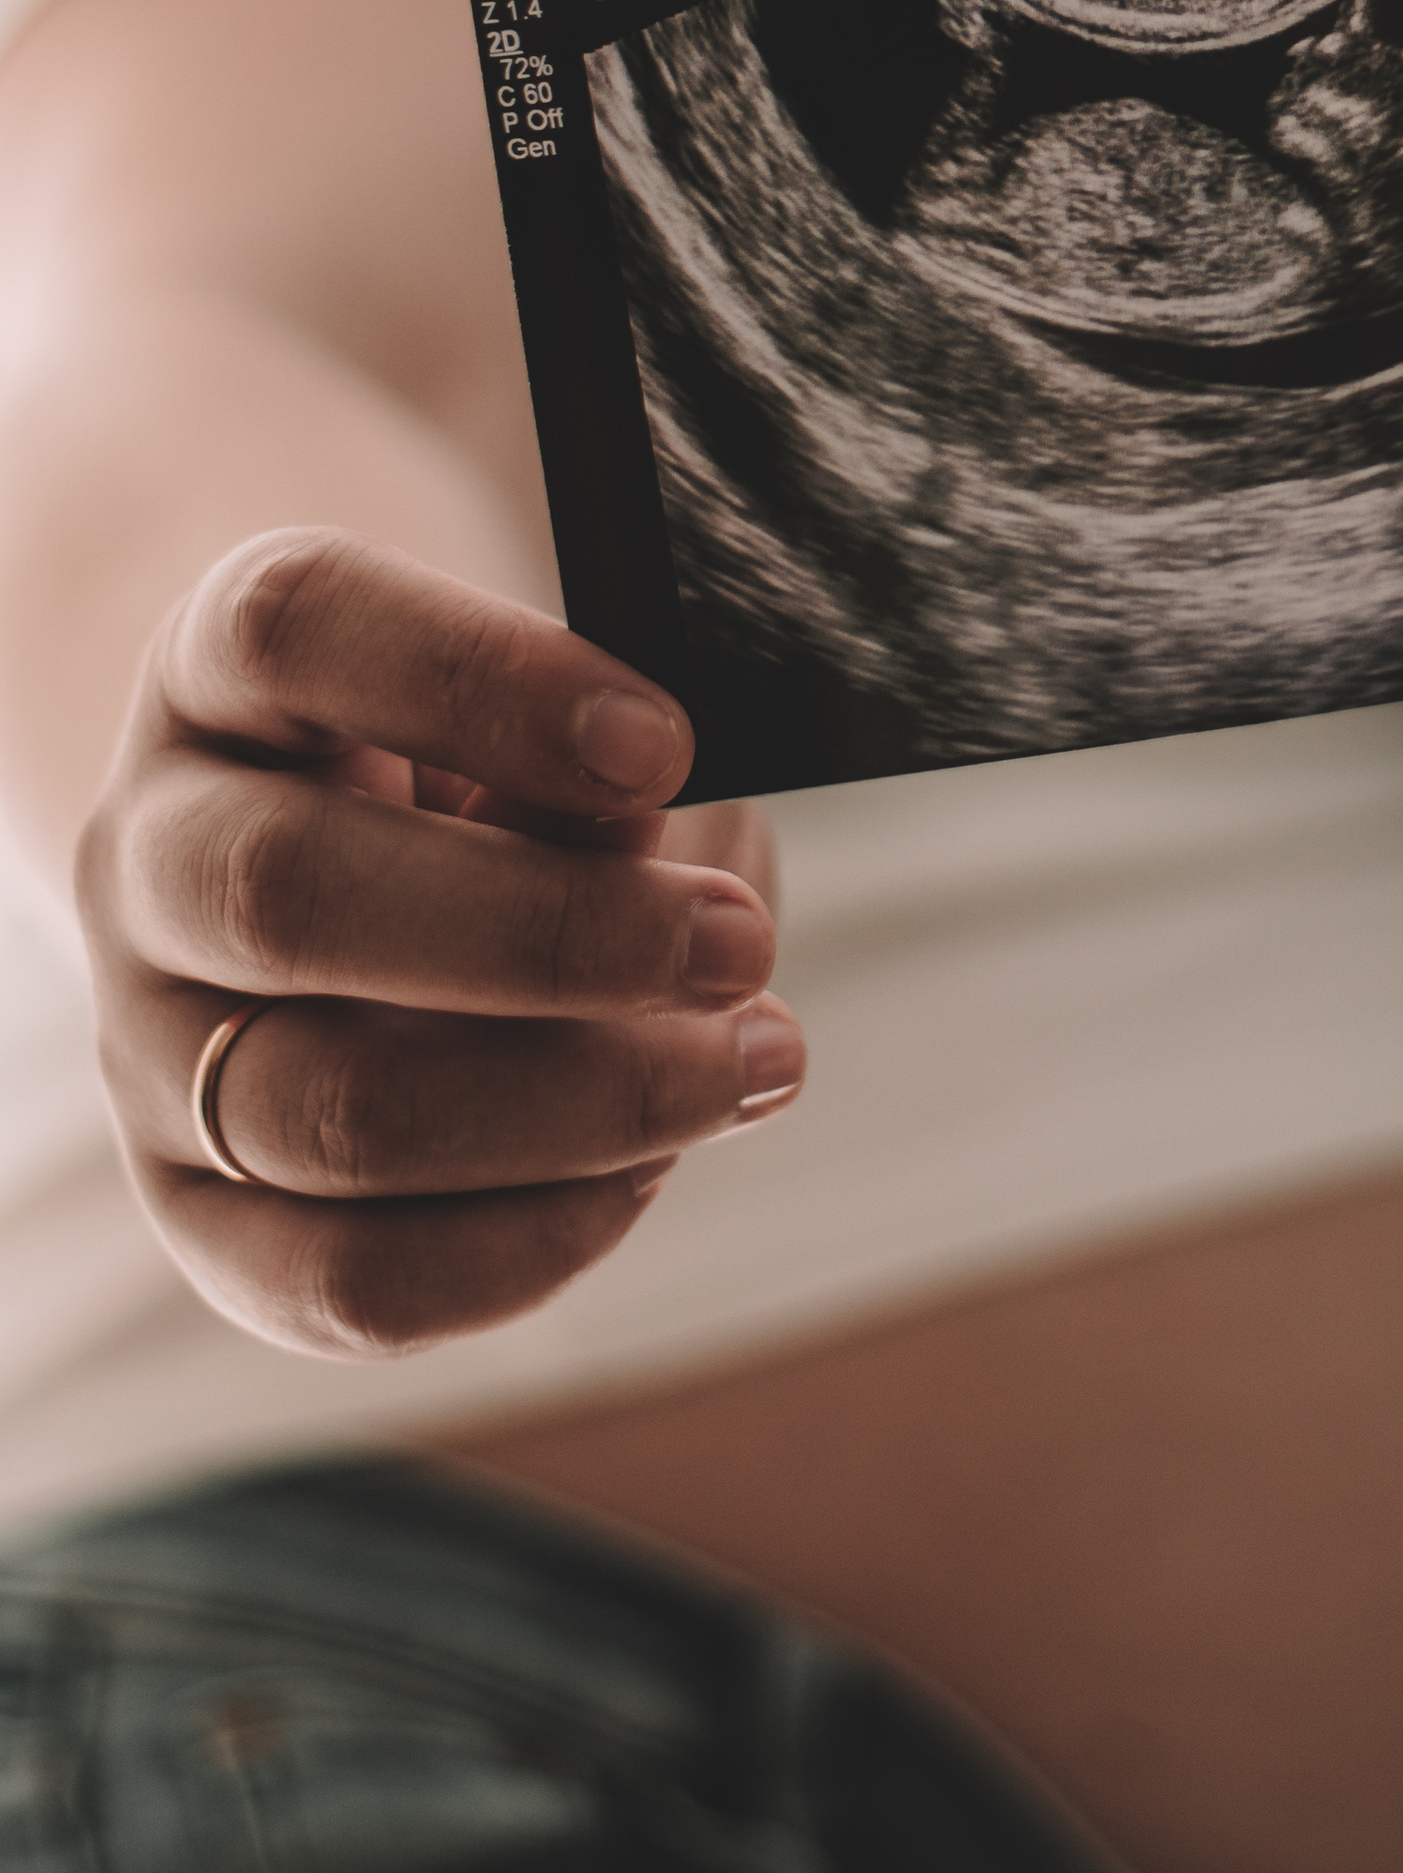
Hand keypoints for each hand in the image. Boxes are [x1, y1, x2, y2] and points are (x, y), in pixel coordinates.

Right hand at [76, 526, 803, 1355]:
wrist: (333, 867)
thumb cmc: (472, 767)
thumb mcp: (527, 718)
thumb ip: (573, 772)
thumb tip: (638, 852)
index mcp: (220, 671)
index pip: (295, 628)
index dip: (482, 684)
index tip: (665, 746)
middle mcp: (149, 853)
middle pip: (286, 895)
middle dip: (550, 935)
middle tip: (737, 945)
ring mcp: (150, 1048)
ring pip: (325, 1112)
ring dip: (576, 1106)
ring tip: (747, 1065)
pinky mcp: (201, 1215)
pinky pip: (343, 1282)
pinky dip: (526, 1242)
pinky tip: (645, 1172)